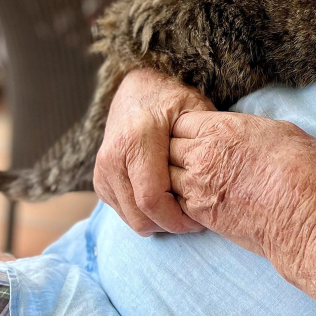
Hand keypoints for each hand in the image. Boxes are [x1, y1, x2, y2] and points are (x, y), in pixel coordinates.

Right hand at [93, 68, 208, 235]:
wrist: (138, 89)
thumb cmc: (173, 99)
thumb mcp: (195, 110)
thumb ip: (203, 142)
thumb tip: (214, 179)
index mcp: (136, 140)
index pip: (152, 198)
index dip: (177, 219)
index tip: (200, 222)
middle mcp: (112, 158)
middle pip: (140, 215)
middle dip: (170, 226)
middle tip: (196, 222)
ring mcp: (102, 171)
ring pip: (131, 218)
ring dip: (159, 223)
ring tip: (184, 210)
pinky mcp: (100, 181)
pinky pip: (124, 212)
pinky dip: (146, 214)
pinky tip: (167, 201)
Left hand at [168, 111, 315, 315]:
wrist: (308, 218)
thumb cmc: (306, 170)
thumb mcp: (281, 132)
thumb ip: (250, 130)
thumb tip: (244, 135)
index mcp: (222, 128)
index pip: (180, 122)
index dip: (187, 127)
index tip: (198, 134)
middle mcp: (203, 156)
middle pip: (165, 148)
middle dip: (173, 150)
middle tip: (189, 156)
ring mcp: (197, 188)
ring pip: (162, 178)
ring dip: (171, 177)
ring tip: (190, 179)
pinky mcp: (201, 217)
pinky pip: (173, 204)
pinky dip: (178, 201)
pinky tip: (198, 200)